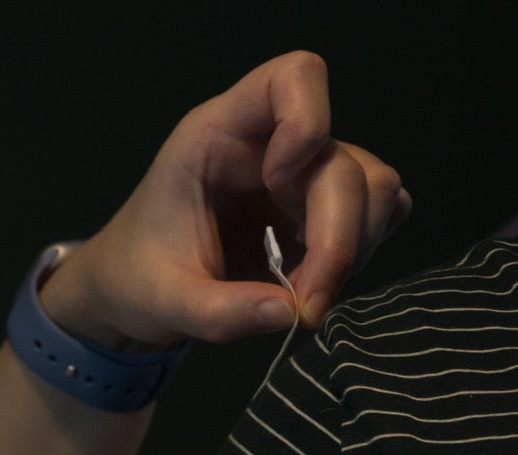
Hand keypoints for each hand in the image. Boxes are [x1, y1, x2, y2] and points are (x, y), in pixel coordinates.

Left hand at [38, 51, 409, 350]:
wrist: (136, 290)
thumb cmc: (138, 278)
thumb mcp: (163, 302)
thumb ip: (218, 312)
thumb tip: (291, 314)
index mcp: (218, 135)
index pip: (292, 77)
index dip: (307, 122)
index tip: (278, 182)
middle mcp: (269, 145)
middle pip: (345, 163)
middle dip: (337, 238)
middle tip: (306, 305)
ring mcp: (302, 174)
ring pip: (374, 187)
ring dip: (355, 247)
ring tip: (306, 296)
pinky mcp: (321, 208)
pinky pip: (380, 211)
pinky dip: (364, 248)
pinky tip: (319, 279)